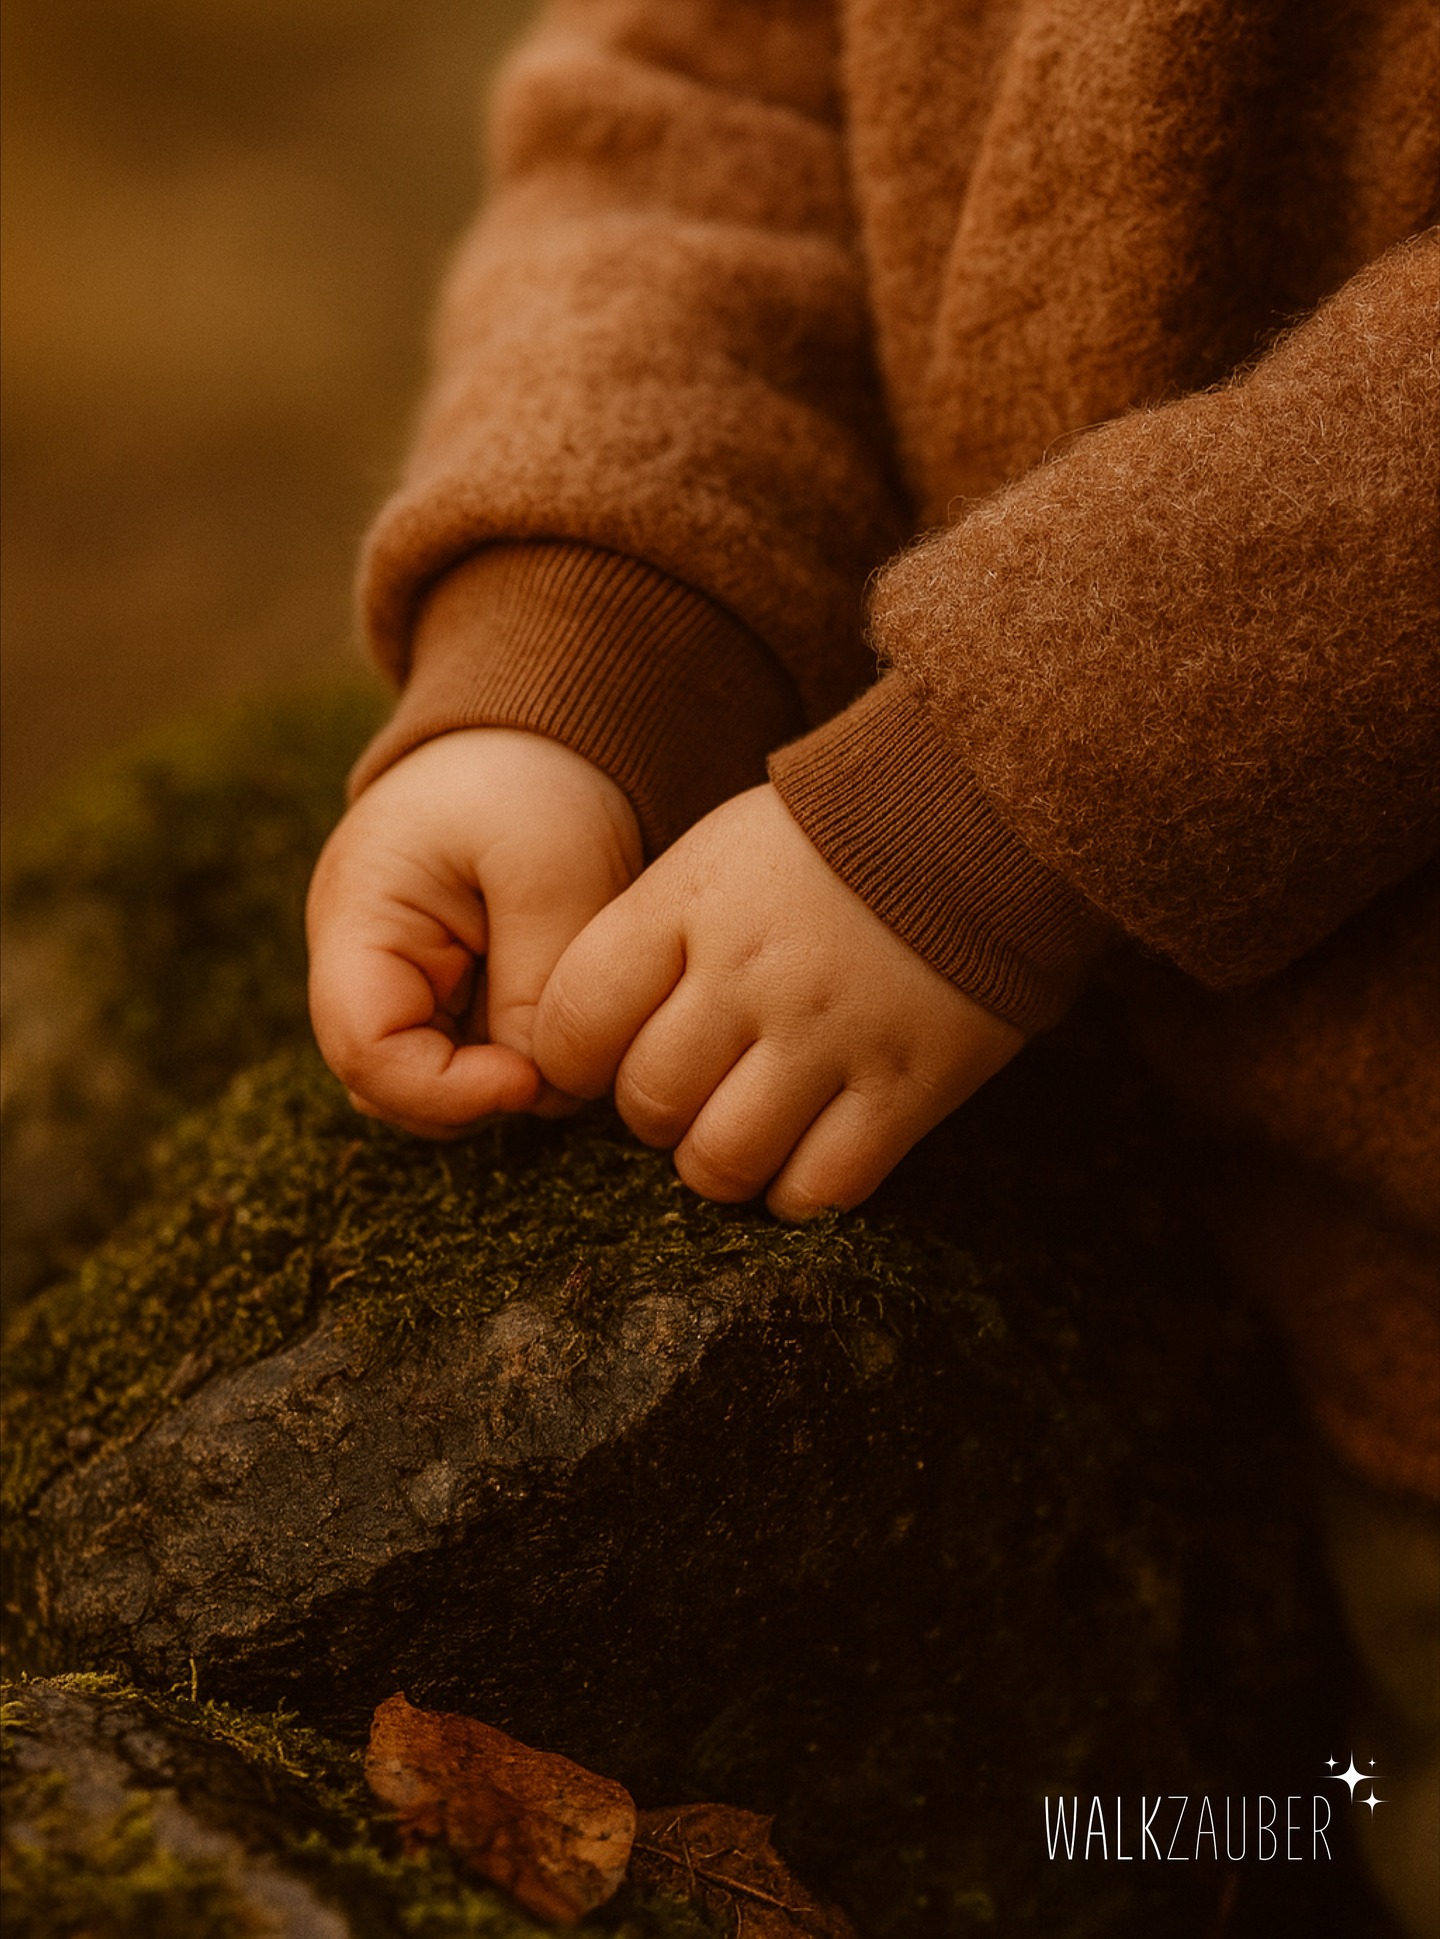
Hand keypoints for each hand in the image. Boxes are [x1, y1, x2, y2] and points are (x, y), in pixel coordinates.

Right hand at [307, 728, 641, 1135]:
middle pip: (389, 1086)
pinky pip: (462, 1061)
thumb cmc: (535, 783)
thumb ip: (535, 984)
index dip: (443, 1092)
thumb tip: (534, 1087)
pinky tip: (555, 1030)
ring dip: (493, 1085)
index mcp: (358, 919)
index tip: (529, 1081)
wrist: (538, 734)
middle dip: (473, 1098)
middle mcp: (360, 963)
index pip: (365, 1051)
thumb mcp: (551, 870)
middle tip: (559, 1071)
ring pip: (427, 1087)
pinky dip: (507, 1064)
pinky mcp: (439, 994)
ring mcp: (397, 983)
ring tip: (562, 1040)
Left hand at [533, 785, 1023, 1217]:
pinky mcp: (911, 1086)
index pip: (575, 1020)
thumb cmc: (837, 838)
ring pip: (723, 1162)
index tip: (602, 1063)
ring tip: (744, 1130)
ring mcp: (832, 1035)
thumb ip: (653, 940)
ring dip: (720, 1164)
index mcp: (688, 905)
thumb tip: (593, 1041)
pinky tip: (806, 1154)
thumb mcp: (718, 854)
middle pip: (648, 1103)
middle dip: (655, 1116)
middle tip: (690, 1092)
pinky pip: (822, 1189)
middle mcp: (750, 974)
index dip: (575, 1062)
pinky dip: (799, 1192)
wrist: (989, 807)